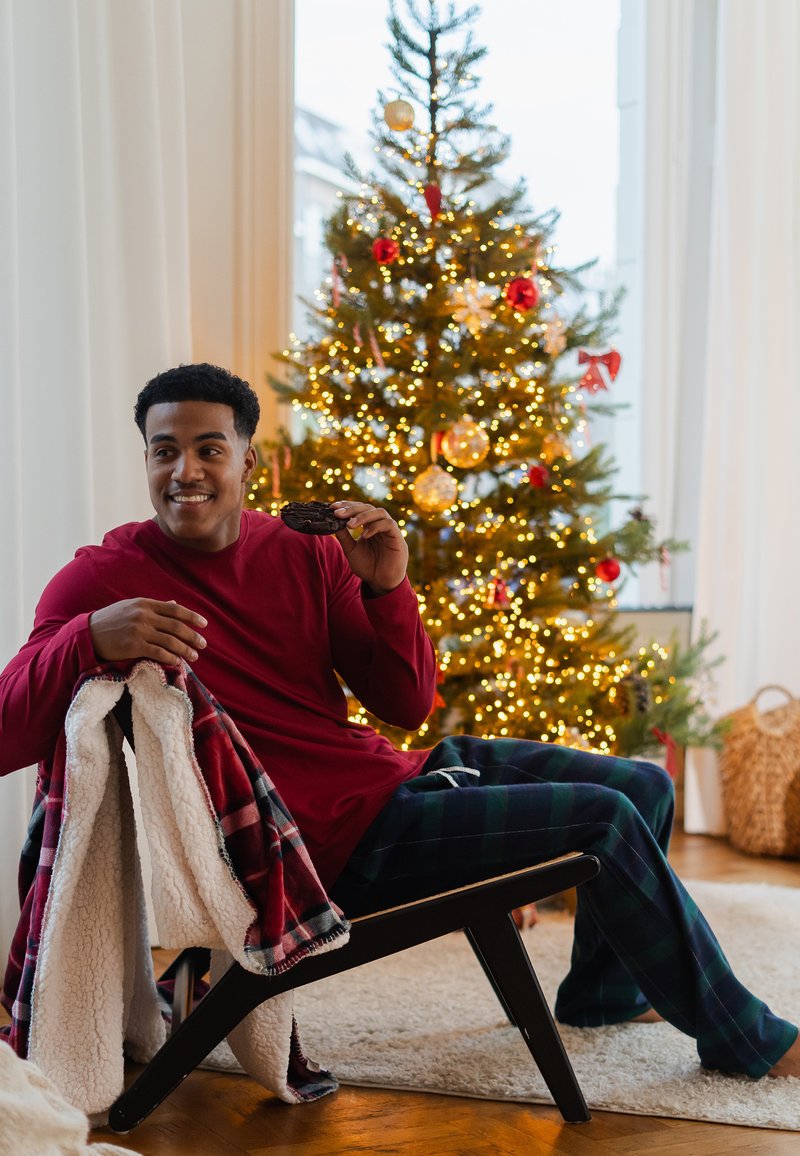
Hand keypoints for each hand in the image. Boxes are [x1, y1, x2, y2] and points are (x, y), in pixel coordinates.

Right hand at [89, 599, 207, 664]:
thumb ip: (153, 607)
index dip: (192, 617)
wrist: (88, 633)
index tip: (204, 624)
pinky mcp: (133, 646)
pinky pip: (158, 652)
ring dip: (185, 649)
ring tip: (194, 656)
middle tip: (203, 644)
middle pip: (176, 626)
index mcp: (145, 603)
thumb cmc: (111, 620)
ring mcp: (139, 631)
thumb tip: (174, 604)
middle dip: (192, 636)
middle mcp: (144, 615)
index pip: (175, 609)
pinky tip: (178, 662)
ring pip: (170, 640)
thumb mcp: (131, 607)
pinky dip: (170, 657)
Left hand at [330, 501, 408, 594]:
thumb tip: (333, 521)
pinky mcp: (397, 536)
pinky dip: (375, 527)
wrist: (381, 583)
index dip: (346, 506)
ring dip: (363, 516)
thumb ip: (344, 536)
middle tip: (338, 513)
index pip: (358, 509)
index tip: (332, 508)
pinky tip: (364, 535)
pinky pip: (388, 524)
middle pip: (367, 507)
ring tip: (350, 525)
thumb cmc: (368, 567)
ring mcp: (389, 529)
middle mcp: (379, 524)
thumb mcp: (351, 550)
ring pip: (379, 512)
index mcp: (369, 525)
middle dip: (351, 509)